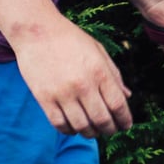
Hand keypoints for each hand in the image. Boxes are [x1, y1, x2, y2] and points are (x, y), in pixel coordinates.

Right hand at [14, 22, 132, 136]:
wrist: (36, 30)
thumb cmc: (71, 40)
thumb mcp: (98, 52)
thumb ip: (114, 75)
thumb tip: (127, 97)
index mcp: (100, 72)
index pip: (118, 105)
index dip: (124, 120)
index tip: (125, 125)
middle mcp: (83, 84)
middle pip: (102, 120)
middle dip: (109, 130)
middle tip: (109, 130)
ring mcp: (62, 92)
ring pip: (81, 126)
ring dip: (90, 133)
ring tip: (92, 130)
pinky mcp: (44, 97)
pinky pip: (59, 124)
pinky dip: (69, 130)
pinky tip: (73, 127)